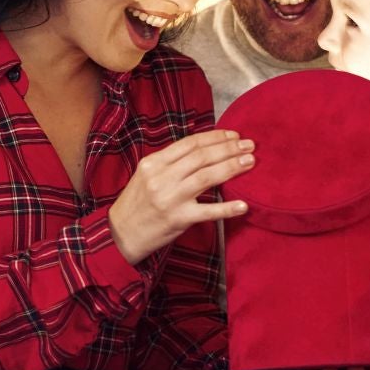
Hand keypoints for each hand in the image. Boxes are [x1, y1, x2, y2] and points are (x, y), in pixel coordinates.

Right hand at [108, 129, 253, 262]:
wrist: (120, 234)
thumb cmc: (138, 203)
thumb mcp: (147, 175)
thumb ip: (171, 162)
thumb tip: (204, 148)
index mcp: (154, 163)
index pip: (190, 143)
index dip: (215, 137)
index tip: (233, 135)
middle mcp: (161, 177)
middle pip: (201, 157)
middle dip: (229, 148)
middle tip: (249, 145)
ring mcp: (170, 198)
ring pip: (207, 177)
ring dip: (232, 168)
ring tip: (250, 162)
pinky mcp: (178, 219)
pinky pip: (208, 212)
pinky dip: (227, 208)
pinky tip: (243, 205)